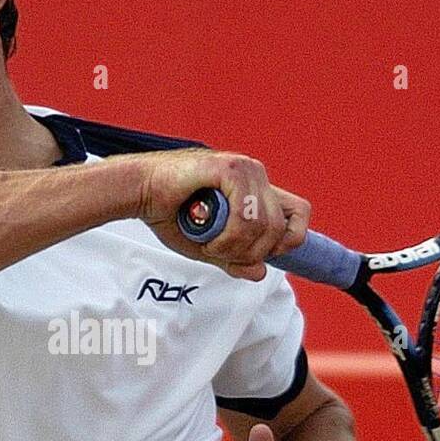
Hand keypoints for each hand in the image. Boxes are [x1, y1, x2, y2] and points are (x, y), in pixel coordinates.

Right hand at [133, 148, 309, 280]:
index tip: (259, 255)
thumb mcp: (210, 247)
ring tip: (209, 243)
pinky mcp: (230, 168)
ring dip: (234, 247)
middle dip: (251, 253)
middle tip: (220, 253)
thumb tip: (260, 272)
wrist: (139, 192)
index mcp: (256, 190)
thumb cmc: (170, 214)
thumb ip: (236, 259)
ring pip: (264, 225)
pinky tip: (206, 234)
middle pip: (280, 229)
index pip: (300, 212)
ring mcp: (246, 169)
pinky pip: (246, 215)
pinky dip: (226, 235)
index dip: (289, 240)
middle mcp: (256, 175)